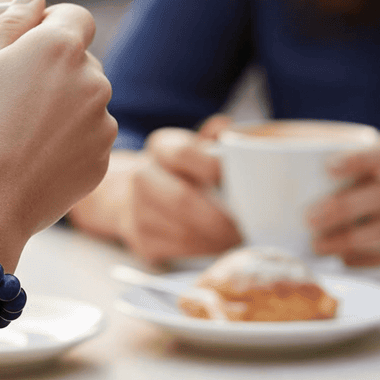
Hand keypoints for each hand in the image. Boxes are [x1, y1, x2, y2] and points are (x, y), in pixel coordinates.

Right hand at [0, 0, 117, 259]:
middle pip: (80, 61)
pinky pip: (85, 140)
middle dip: (52, 70)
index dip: (49, 26)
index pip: (75, 17)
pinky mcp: (100, 164)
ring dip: (61, 108)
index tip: (22, 47)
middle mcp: (94, 81)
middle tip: (6, 98)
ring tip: (14, 135)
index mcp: (61, 47)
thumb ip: (10, 21)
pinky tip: (28, 160)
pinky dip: (64, 144)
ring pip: (84, 102)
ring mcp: (102, 126)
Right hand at [119, 115, 241, 262]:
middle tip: (246, 228)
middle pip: (182, 200)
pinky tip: (218, 246)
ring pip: (183, 232)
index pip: (184, 153)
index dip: (214, 167)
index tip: (241, 182)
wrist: (132, 199)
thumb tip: (227, 128)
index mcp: (161, 147)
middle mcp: (142, 177)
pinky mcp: (140, 241)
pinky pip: (179, 251)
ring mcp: (136, 211)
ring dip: (216, 240)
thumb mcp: (196, 149)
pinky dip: (205, 251)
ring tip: (238, 239)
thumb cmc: (179, 173)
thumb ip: (213, 140)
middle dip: (220, 220)